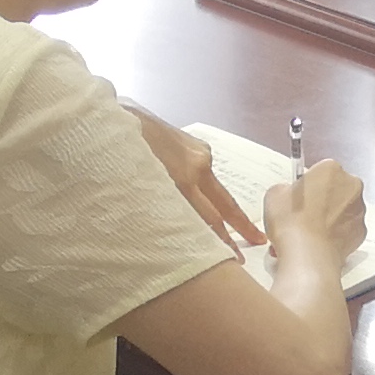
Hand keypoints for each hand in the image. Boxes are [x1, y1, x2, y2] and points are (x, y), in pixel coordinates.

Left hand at [131, 110, 263, 252]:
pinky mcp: (192, 142)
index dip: (222, 239)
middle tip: (258, 241)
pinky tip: (205, 196)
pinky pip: (203, 172)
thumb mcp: (140, 186)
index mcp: (185, 178)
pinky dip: (206, 188)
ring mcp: (197, 151)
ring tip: (236, 224)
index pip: (210, 217)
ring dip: (222, 206)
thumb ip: (163, 207)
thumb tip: (177, 231)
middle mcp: (198, 165)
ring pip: (213, 187)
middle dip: (240, 224)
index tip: (235, 258)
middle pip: (223, 202)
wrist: (116, 116)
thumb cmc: (119, 155)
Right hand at [264, 155, 368, 285]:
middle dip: (321, 200)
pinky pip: (346, 229)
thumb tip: (287, 193)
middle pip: (334, 189)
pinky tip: (318, 242)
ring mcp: (359, 210)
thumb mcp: (274, 196)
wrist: (308, 256)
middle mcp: (351, 186)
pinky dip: (335, 235)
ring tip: (307, 233)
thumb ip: (284, 188)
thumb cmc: (293, 223)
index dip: (306, 185)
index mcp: (331, 169)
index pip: (320, 171)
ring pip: (342, 210)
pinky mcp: (361, 232)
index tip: (298, 197)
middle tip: (301, 215)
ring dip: (328, 218)